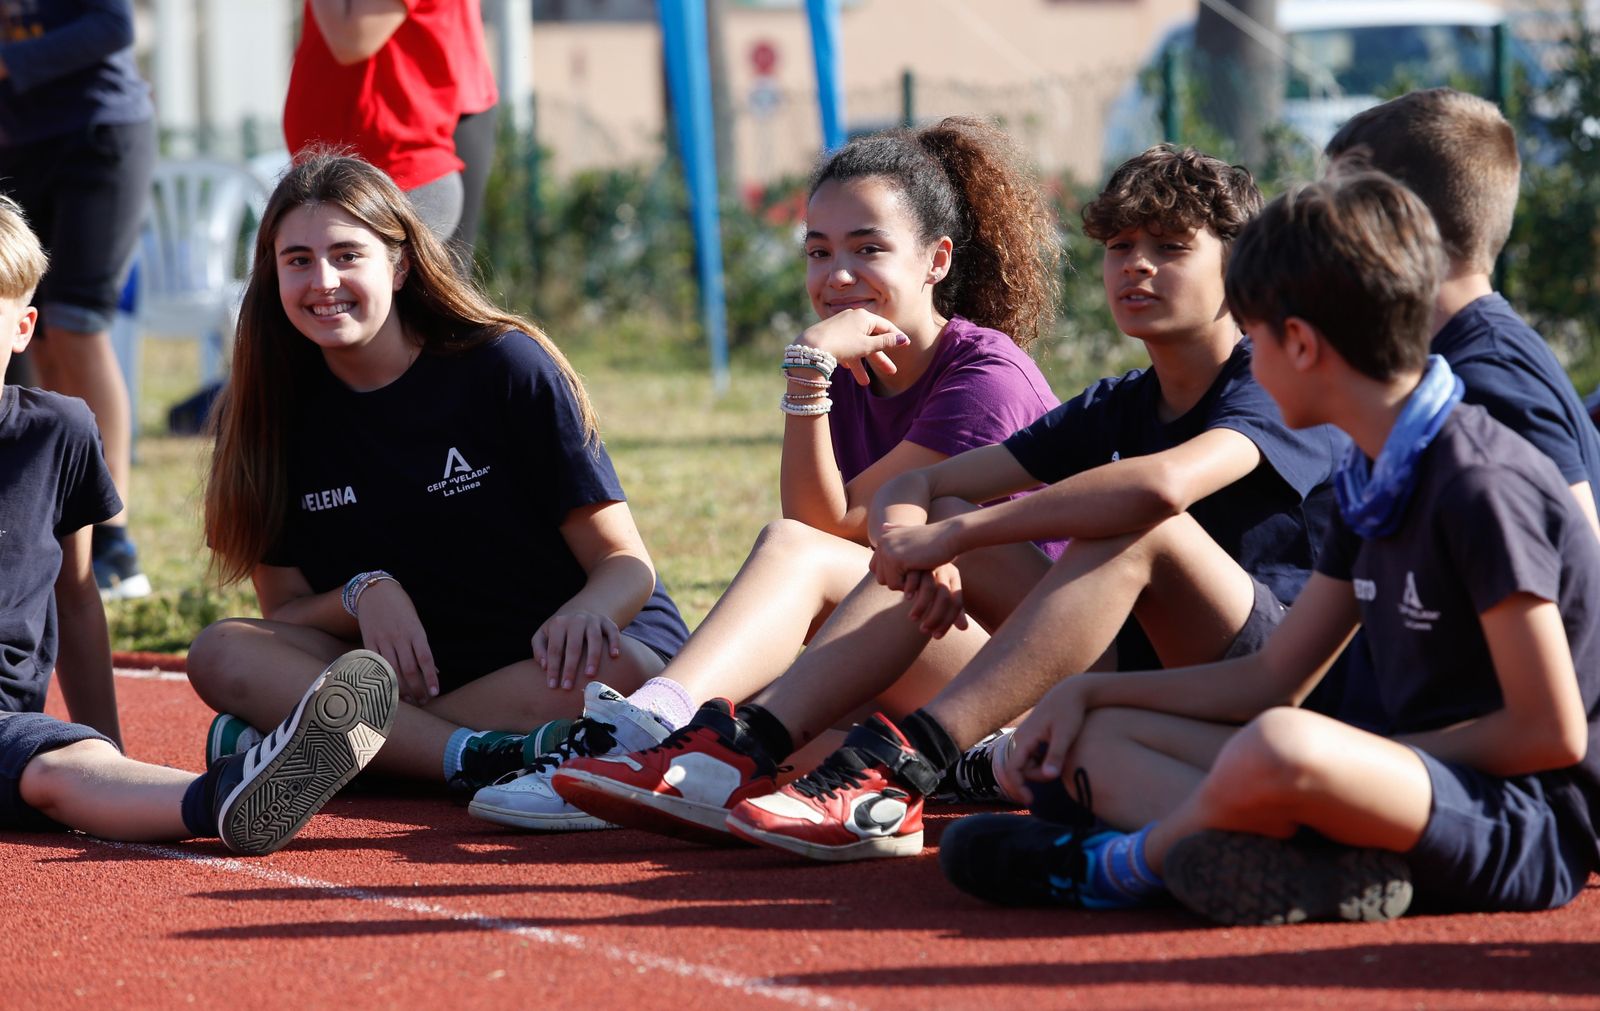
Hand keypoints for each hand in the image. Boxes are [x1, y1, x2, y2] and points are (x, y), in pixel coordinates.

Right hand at [355, 580, 439, 704]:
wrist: (375, 591)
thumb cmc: (401, 608)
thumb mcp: (416, 623)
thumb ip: (422, 647)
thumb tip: (434, 670)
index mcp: (415, 631)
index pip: (426, 659)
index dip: (431, 678)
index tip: (435, 693)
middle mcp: (399, 637)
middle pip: (409, 669)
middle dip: (417, 688)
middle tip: (422, 701)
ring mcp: (383, 640)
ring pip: (392, 670)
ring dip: (401, 688)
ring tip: (409, 699)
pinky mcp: (368, 641)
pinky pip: (375, 664)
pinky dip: (382, 677)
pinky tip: (387, 688)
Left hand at [533, 610, 621, 688]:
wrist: (578, 613)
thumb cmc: (558, 632)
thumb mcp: (543, 635)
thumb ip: (539, 649)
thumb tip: (544, 666)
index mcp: (558, 624)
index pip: (554, 649)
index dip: (553, 668)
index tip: (552, 686)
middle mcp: (576, 620)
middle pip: (573, 646)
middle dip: (570, 668)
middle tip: (568, 687)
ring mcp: (593, 620)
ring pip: (594, 638)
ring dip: (593, 657)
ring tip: (589, 675)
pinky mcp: (606, 621)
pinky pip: (613, 630)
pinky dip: (615, 642)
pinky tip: (614, 656)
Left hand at [798, 309, 908, 385]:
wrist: (810, 348)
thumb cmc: (842, 344)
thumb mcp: (867, 345)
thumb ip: (886, 342)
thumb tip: (903, 339)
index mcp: (864, 317)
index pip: (885, 326)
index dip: (896, 336)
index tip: (905, 345)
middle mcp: (852, 318)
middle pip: (871, 339)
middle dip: (880, 358)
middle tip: (892, 372)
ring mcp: (840, 326)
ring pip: (856, 347)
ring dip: (861, 365)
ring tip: (865, 383)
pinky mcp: (829, 335)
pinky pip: (843, 348)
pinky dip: (847, 359)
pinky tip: (846, 369)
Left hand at [873, 520, 959, 585]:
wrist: (951, 536)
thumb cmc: (937, 540)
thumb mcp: (914, 534)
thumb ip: (898, 532)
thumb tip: (883, 527)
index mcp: (885, 537)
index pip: (877, 569)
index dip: (895, 574)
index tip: (911, 568)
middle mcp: (882, 542)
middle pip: (881, 577)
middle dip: (898, 580)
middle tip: (916, 571)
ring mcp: (887, 550)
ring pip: (887, 582)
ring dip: (904, 584)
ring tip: (919, 570)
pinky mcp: (894, 559)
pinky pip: (895, 584)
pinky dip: (909, 585)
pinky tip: (920, 573)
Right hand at [900, 564, 968, 637]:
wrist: (914, 553)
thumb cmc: (930, 578)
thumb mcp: (943, 591)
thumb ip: (953, 609)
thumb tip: (965, 628)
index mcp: (954, 577)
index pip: (956, 603)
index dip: (947, 622)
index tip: (937, 637)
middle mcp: (944, 570)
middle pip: (944, 598)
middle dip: (934, 618)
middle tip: (924, 631)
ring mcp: (929, 565)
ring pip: (929, 589)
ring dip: (920, 608)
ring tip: (912, 619)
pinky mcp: (914, 561)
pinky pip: (913, 578)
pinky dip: (910, 590)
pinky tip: (907, 598)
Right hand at [999, 681, 1086, 800]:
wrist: (1072, 692)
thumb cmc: (1070, 711)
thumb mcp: (1065, 734)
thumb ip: (1056, 755)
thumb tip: (1049, 777)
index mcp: (1025, 738)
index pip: (1012, 769)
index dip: (1018, 787)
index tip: (1030, 801)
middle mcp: (1020, 738)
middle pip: (1020, 769)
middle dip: (1035, 777)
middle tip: (1057, 772)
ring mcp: (1025, 737)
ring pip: (1025, 763)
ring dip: (1039, 770)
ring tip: (1060, 761)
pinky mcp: (1032, 737)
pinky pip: (1031, 756)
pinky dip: (1041, 762)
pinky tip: (1056, 755)